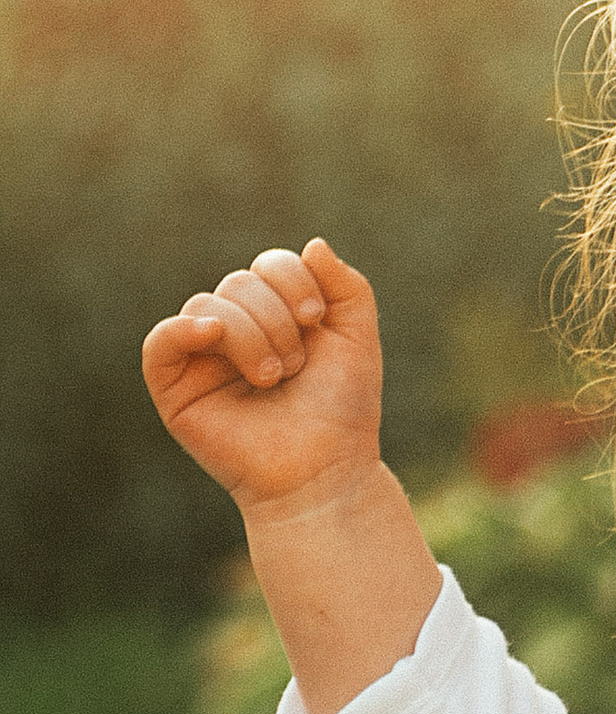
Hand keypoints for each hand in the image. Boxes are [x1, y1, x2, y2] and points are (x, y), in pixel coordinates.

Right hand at [142, 238, 383, 514]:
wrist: (324, 469)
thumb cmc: (342, 408)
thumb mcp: (357, 337)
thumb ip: (347, 286)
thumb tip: (312, 244)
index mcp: (274, 314)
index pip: (269, 265)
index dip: (292, 279)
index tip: (316, 319)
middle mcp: (235, 330)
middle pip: (238, 283)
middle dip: (274, 318)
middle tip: (296, 366)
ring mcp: (202, 359)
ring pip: (207, 307)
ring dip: (249, 336)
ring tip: (273, 378)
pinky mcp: (175, 389)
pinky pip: (160, 342)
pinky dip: (181, 330)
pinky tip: (212, 335)